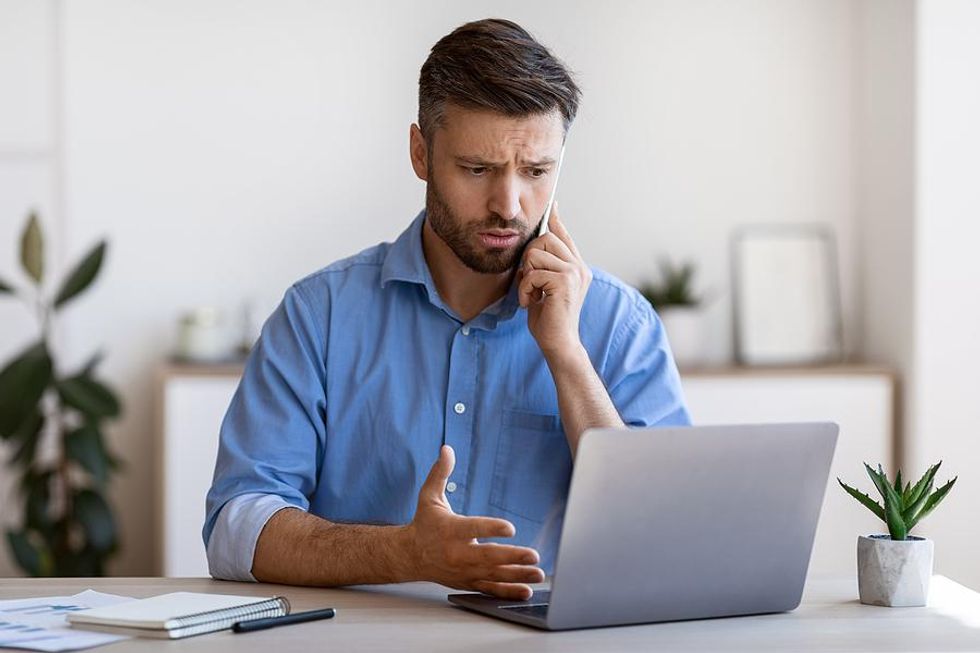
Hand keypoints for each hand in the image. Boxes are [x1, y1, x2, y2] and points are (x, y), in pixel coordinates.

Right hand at [403, 445, 544, 598]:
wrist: (410, 556)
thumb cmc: (424, 523)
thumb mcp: (429, 496)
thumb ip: (440, 473)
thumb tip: (447, 449)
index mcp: (451, 530)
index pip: (474, 528)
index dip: (492, 528)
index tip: (510, 528)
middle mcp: (458, 553)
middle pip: (488, 556)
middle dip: (512, 557)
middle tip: (533, 555)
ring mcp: (464, 571)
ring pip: (493, 575)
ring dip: (517, 576)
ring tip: (538, 574)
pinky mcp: (468, 582)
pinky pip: (490, 590)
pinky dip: (508, 592)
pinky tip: (526, 592)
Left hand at [518, 202, 591, 358]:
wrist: (558, 343)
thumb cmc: (548, 319)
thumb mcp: (544, 288)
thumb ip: (543, 269)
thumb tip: (533, 247)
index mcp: (576, 267)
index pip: (564, 236)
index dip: (556, 219)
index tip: (553, 203)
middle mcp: (579, 267)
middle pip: (545, 238)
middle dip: (529, 258)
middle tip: (529, 282)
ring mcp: (574, 273)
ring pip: (535, 253)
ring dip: (525, 275)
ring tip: (531, 293)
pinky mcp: (565, 281)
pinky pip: (532, 272)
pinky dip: (524, 288)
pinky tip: (530, 302)